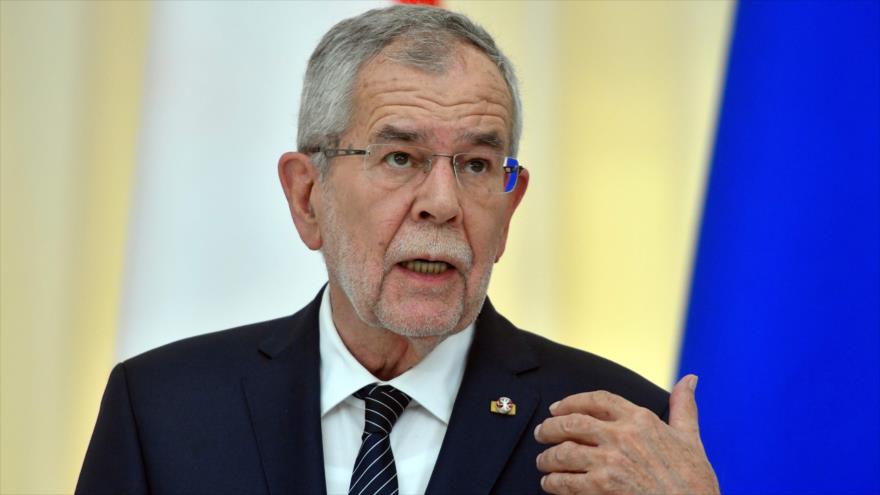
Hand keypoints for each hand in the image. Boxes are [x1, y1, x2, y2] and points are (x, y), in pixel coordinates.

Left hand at [534, 375, 718, 494]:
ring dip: (547, 457)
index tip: (557, 408)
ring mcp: (611, 462)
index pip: (597, 400)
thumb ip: (684, 407)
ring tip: (543, 462)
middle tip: (541, 433)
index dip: (571, 401)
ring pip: (564, 452)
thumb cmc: (695, 480)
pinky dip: (553, 482)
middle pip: (572, 423)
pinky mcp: (603, 487)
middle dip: (550, 428)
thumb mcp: (691, 438)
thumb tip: (690, 379)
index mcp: (641, 419)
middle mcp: (623, 436)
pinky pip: (566, 481)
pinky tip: (551, 483)